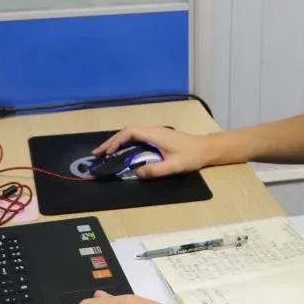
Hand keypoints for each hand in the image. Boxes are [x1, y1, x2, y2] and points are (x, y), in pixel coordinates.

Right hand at [92, 126, 216, 178]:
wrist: (206, 149)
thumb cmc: (191, 155)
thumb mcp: (173, 166)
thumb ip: (155, 170)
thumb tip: (136, 173)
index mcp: (155, 134)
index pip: (130, 133)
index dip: (116, 141)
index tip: (106, 152)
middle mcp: (153, 131)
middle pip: (127, 132)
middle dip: (111, 142)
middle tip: (97, 154)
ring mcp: (155, 133)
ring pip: (131, 134)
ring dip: (118, 143)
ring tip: (105, 154)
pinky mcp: (157, 138)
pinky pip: (137, 138)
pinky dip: (126, 144)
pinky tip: (121, 153)